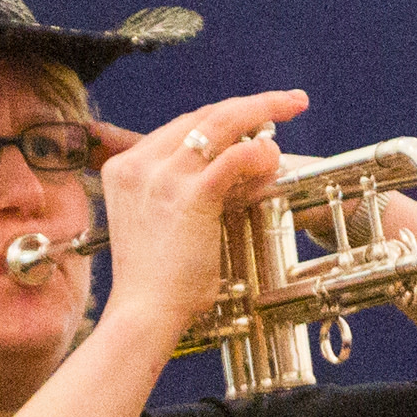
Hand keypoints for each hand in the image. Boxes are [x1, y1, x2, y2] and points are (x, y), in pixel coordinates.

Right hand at [91, 89, 307, 340]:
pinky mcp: (190, 195)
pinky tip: (274, 157)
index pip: (180, 126)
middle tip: (288, 101)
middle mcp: (140, 165)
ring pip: (221, 124)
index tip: (252, 115)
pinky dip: (259, 152)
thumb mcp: (151, 225)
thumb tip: (223, 175)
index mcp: (124, 168)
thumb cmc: (154, 282)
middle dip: (250, 104)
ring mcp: (163, 177)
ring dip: (263, 113)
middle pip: (202, 116)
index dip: (221, 116)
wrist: (144, 314)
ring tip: (292, 109)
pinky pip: (234, 157)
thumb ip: (174, 194)